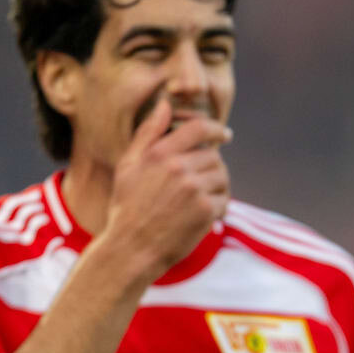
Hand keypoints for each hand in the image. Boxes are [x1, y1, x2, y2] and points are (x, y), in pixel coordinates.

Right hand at [102, 98, 231, 278]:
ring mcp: (194, 189)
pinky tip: (200, 217)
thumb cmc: (127, 206)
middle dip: (210, 168)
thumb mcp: (129, 166)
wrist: (131, 249)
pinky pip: (225, 200)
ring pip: (222, 177)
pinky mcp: (206, 210)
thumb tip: (165, 103)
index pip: (199, 128)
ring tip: (198, 201)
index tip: (225, 135)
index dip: (216, 129)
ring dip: (216, 187)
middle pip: (213, 156)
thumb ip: (148, 133)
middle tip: (199, 185)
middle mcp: (177, 168)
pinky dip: (217, 208)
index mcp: (159, 153)